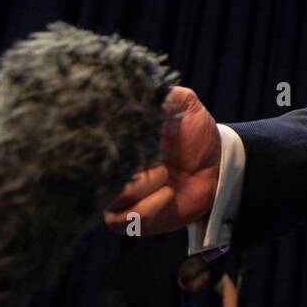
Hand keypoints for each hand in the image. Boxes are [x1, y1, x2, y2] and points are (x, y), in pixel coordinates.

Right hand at [103, 86, 220, 235]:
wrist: (216, 167)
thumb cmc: (194, 133)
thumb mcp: (184, 105)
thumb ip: (167, 95)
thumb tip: (145, 87)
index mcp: (115, 140)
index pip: (91, 141)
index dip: (111, 138)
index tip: (136, 136)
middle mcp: (109, 168)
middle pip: (97, 171)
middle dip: (132, 164)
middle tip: (158, 156)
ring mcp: (115, 196)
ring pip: (113, 196)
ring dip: (145, 184)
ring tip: (166, 173)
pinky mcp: (127, 220)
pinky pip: (125, 218)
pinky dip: (150, 205)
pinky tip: (169, 193)